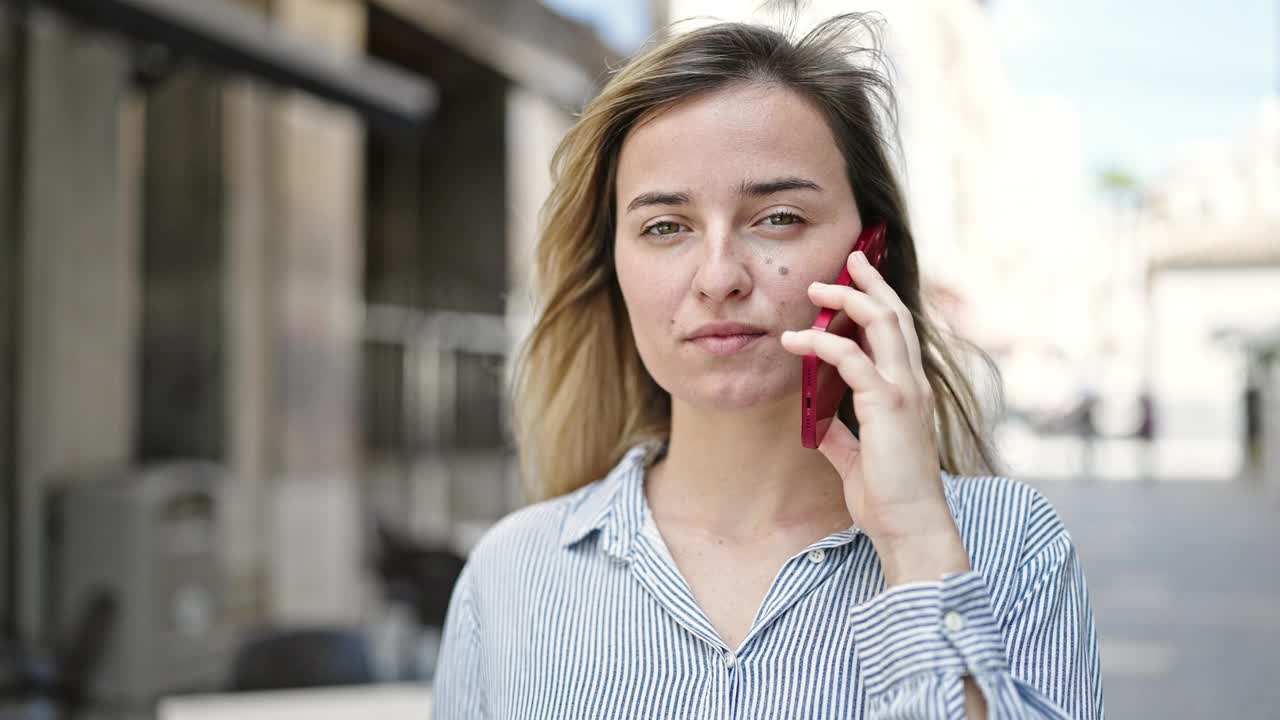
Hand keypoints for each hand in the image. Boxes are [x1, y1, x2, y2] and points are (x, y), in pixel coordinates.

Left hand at [780, 250, 968, 585]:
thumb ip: (840, 432)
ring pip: (881, 323)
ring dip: (846, 301)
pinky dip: (821, 345)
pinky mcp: (888, 404)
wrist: (910, 526)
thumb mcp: (856, 457)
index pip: (898, 332)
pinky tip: (796, 343)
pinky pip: (852, 359)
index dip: (879, 300)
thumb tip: (816, 419)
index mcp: (909, 392)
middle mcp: (912, 383)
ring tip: (815, 292)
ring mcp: (905, 391)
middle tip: (846, 261)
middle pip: (895, 314)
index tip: (857, 279)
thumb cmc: (887, 496)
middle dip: (869, 283)